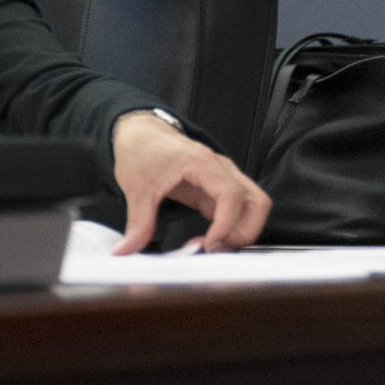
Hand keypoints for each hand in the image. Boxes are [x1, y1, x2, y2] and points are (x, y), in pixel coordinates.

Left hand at [111, 111, 270, 253]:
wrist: (141, 135)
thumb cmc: (142, 151)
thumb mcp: (136, 188)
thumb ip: (137, 222)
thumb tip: (127, 249)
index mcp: (202, 163)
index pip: (231, 195)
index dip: (226, 223)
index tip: (209, 244)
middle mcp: (221, 170)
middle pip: (256, 202)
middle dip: (243, 231)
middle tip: (215, 249)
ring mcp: (223, 180)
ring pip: (253, 207)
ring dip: (241, 231)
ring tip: (213, 247)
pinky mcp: (218, 191)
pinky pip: (237, 211)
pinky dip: (230, 228)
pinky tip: (208, 240)